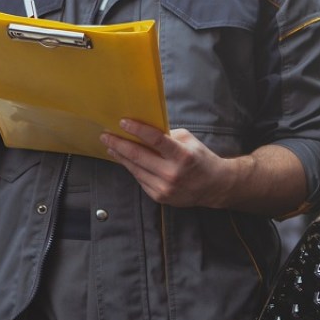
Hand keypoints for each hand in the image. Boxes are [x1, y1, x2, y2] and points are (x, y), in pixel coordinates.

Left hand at [101, 120, 231, 207]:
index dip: (137, 130)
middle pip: (138, 156)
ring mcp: (164, 187)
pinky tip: (125, 160)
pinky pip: (140, 179)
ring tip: (111, 146)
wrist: (214, 186)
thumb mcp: (189, 141)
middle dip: (119, 144)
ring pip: (135, 169)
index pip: (155, 140)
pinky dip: (132, 168)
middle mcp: (172, 173)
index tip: (123, 122)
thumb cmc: (201, 159)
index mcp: (183, 156)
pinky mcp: (159, 196)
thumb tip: (143, 130)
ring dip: (121, 156)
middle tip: (106, 135)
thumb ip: (167, 136)